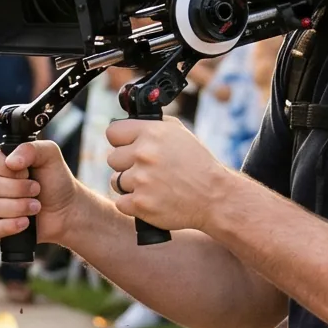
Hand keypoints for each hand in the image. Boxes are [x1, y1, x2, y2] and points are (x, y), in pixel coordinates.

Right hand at [0, 138, 80, 244]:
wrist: (67, 210)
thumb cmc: (56, 181)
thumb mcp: (50, 155)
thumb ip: (30, 149)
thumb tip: (11, 162)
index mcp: (0, 161)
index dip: (5, 167)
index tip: (26, 172)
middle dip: (18, 188)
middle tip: (37, 189)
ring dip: (18, 207)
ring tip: (36, 206)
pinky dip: (10, 225)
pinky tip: (26, 222)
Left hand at [103, 113, 226, 233]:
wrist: (214, 196)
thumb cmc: (197, 164)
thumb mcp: (179, 134)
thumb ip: (152, 126)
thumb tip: (129, 124)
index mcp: (152, 133)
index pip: (113, 132)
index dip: (120, 141)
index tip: (127, 147)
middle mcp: (144, 154)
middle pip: (112, 159)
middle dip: (127, 165)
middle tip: (147, 171)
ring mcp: (141, 180)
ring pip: (116, 181)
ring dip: (131, 185)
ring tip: (153, 186)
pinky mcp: (140, 203)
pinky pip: (121, 202)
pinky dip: (133, 204)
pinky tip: (151, 199)